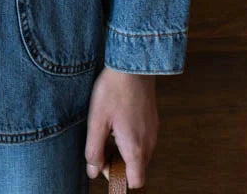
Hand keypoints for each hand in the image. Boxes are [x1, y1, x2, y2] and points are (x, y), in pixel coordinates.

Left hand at [85, 66, 157, 188]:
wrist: (133, 64)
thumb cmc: (113, 90)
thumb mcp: (97, 120)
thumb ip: (94, 149)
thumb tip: (92, 171)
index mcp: (135, 147)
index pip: (135, 181)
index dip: (117, 177)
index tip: (103, 162)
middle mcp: (149, 143)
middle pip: (136, 168)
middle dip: (118, 163)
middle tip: (103, 141)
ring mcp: (153, 131)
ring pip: (140, 154)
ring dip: (125, 150)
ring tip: (110, 128)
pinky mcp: (153, 121)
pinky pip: (144, 139)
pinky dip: (131, 138)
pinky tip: (119, 118)